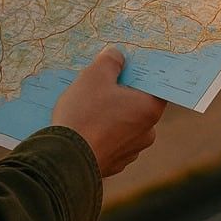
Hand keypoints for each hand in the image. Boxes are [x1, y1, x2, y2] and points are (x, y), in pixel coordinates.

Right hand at [51, 46, 167, 176]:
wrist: (66, 159)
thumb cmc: (85, 113)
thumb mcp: (95, 76)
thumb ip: (110, 61)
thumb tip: (117, 56)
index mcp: (149, 110)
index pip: (154, 86)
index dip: (139, 73)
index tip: (124, 65)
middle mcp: (146, 133)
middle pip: (136, 104)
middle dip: (119, 93)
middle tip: (98, 83)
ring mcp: (130, 152)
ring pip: (122, 124)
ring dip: (108, 114)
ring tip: (84, 106)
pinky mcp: (113, 164)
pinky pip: (109, 140)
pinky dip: (99, 132)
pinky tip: (81, 126)